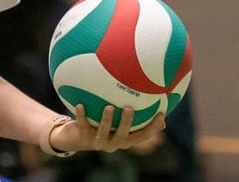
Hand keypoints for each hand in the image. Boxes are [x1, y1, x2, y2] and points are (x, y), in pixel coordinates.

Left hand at [50, 104, 165, 153]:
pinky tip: (80, 104)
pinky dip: (81, 116)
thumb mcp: (117, 119)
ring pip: (103, 133)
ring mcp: (99, 142)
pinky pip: (83, 126)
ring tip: (109, 107)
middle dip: (128, 123)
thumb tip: (150, 95)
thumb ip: (131, 111)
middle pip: (124, 136)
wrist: (76, 138)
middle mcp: (114, 143)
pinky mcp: (84, 138)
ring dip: (106, 120)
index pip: (143, 135)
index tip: (161, 113)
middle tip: (130, 107)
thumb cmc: (101, 123)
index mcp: (126, 139)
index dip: (153, 127)